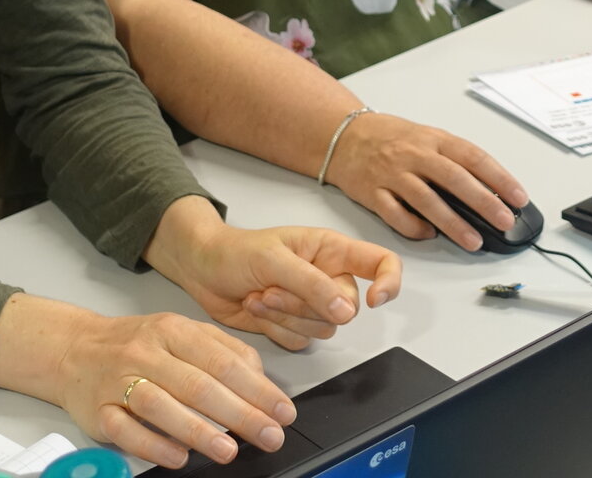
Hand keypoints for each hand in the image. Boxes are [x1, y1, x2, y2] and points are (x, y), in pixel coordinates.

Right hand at [0, 293, 293, 470]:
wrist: (74, 349)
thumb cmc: (138, 344)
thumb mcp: (181, 332)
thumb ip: (222, 349)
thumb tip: (260, 378)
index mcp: (172, 330)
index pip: (223, 360)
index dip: (257, 388)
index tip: (282, 411)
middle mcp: (146, 352)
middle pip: (197, 384)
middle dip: (240, 413)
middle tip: (268, 435)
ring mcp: (119, 381)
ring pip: (161, 406)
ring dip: (198, 431)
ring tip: (228, 450)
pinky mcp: (98, 411)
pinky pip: (126, 430)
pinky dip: (153, 445)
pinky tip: (178, 457)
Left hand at [147, 199, 402, 350]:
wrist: (201, 270)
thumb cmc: (236, 251)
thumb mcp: (273, 259)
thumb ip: (312, 284)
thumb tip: (348, 310)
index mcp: (331, 250)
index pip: (381, 262)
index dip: (390, 282)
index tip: (376, 301)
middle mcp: (327, 278)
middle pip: (346, 309)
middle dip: (304, 305)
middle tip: (270, 289)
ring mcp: (310, 304)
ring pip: (323, 329)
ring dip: (286, 317)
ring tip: (259, 296)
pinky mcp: (292, 325)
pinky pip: (301, 342)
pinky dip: (276, 330)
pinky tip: (256, 309)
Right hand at [324, 111, 529, 251]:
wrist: (345, 136)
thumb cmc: (392, 139)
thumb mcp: (427, 138)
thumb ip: (453, 160)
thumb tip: (490, 190)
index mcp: (434, 140)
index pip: (473, 157)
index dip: (499, 177)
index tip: (519, 197)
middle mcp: (415, 155)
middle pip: (454, 179)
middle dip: (483, 202)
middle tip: (504, 221)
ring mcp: (393, 174)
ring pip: (427, 201)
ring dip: (453, 224)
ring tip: (474, 241)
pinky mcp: (372, 193)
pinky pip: (395, 215)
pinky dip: (414, 227)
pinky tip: (429, 234)